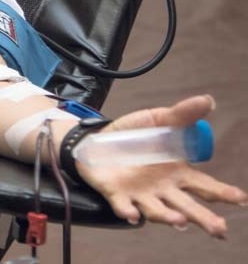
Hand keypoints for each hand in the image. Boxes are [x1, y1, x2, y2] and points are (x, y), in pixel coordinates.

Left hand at [77, 95, 246, 237]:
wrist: (97, 140)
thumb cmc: (134, 135)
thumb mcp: (158, 120)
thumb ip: (182, 115)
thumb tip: (208, 101)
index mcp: (177, 173)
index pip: (204, 186)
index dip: (222, 193)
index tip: (240, 199)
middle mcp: (162, 189)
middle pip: (186, 207)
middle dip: (203, 218)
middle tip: (219, 229)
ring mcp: (140, 194)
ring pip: (157, 211)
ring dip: (168, 217)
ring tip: (181, 221)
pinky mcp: (116, 195)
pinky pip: (123, 206)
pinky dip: (128, 212)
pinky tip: (133, 215)